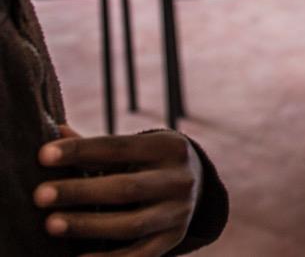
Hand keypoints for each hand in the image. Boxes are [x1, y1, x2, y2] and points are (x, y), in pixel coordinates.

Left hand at [34, 124, 202, 255]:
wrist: (194, 185)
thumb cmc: (147, 163)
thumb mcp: (132, 150)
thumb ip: (95, 148)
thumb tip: (55, 129)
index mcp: (169, 147)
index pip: (119, 147)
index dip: (80, 150)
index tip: (43, 155)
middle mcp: (180, 179)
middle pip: (126, 188)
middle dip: (80, 192)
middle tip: (40, 195)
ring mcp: (179, 213)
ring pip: (131, 224)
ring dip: (87, 225)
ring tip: (50, 224)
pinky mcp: (173, 239)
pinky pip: (138, 256)